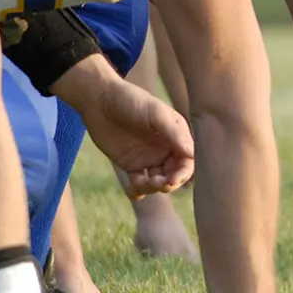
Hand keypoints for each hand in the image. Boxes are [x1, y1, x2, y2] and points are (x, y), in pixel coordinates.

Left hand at [63, 70, 194, 195]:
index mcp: (176, 136)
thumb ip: (174, 133)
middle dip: (168, 183)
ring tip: (139, 183)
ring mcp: (149, 158)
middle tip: (156, 183)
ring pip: (158, 182)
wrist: (100, 100)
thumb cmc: (131, 100)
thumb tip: (192, 154)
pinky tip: (132, 192)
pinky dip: (138, 191)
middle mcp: (166, 149)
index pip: (187, 161)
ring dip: (153, 188)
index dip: (183, 174)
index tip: (172, 181)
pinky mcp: (131, 164)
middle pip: (174, 174)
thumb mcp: (155, 113)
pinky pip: (139, 183)